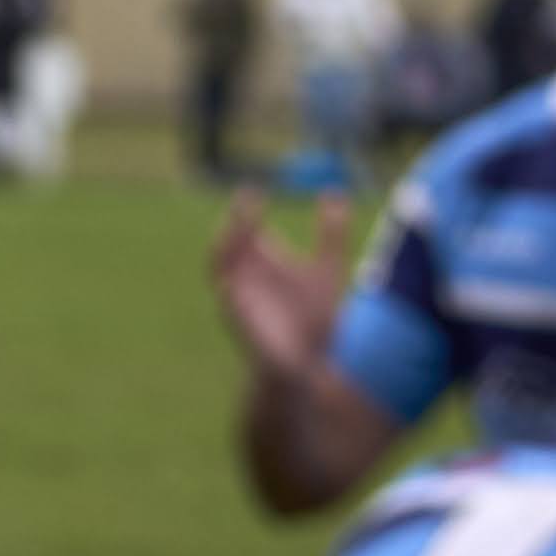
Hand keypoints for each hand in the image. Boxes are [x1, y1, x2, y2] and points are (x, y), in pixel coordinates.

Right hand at [212, 184, 350, 383]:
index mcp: (261, 261)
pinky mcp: (233, 313)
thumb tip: (336, 193)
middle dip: (235, 219)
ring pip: (218, 258)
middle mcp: (244, 274)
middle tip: (249, 199)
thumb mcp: (328, 269)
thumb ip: (330, 234)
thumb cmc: (314, 320)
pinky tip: (239, 257)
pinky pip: (223, 286)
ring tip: (243, 222)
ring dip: (227, 238)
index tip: (256, 190)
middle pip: (229, 238)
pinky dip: (226, 270)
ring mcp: (236, 293)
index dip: (247, 209)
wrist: (308, 365)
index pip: (248, 228)